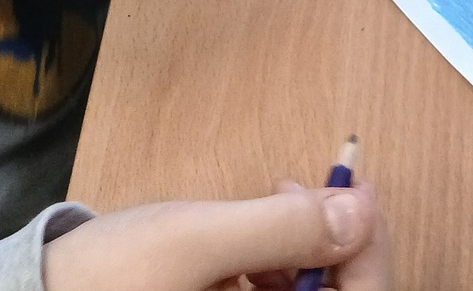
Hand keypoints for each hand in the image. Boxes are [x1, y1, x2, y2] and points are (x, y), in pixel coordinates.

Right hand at [44, 182, 390, 290]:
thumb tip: (359, 214)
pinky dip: (268, 278)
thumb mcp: (195, 241)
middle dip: (332, 252)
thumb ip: (280, 231)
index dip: (370, 255)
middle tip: (307, 192)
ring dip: (299, 261)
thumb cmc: (102, 281)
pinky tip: (244, 247)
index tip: (362, 198)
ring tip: (269, 207)